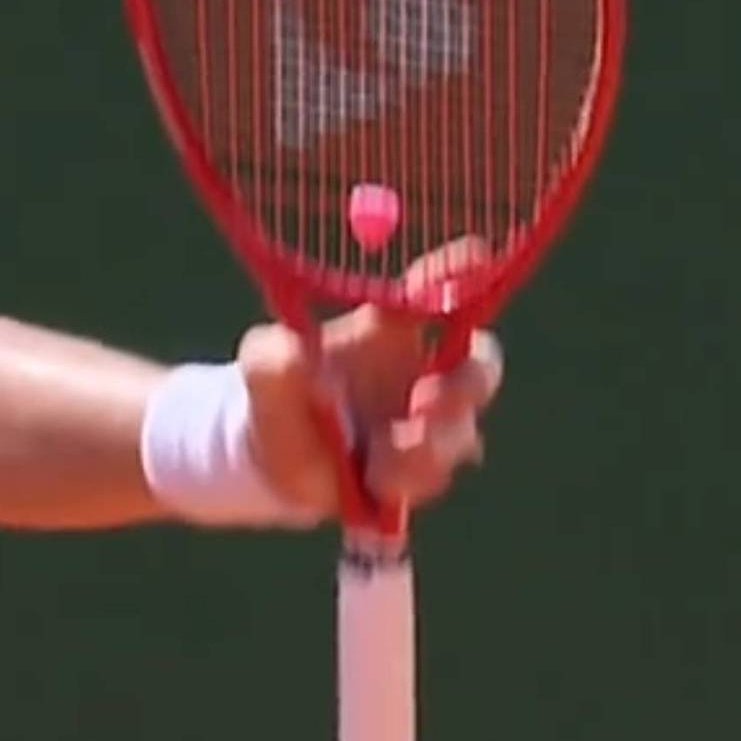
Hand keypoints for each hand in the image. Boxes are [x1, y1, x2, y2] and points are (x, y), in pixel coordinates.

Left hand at [238, 242, 504, 518]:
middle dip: (467, 384)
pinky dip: (407, 479)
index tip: (472, 260)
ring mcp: (427, 426)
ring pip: (459, 433)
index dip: (458, 277)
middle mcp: (422, 375)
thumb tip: (298, 352)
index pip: (437, 294)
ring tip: (383, 453)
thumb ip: (273, 356)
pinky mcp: (417, 472)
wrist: (268, 458)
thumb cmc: (274, 390)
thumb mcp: (262, 366)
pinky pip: (432, 477)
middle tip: (427, 398)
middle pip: (479, 368)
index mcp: (391, 331)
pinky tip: (374, 479)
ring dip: (428, 443)